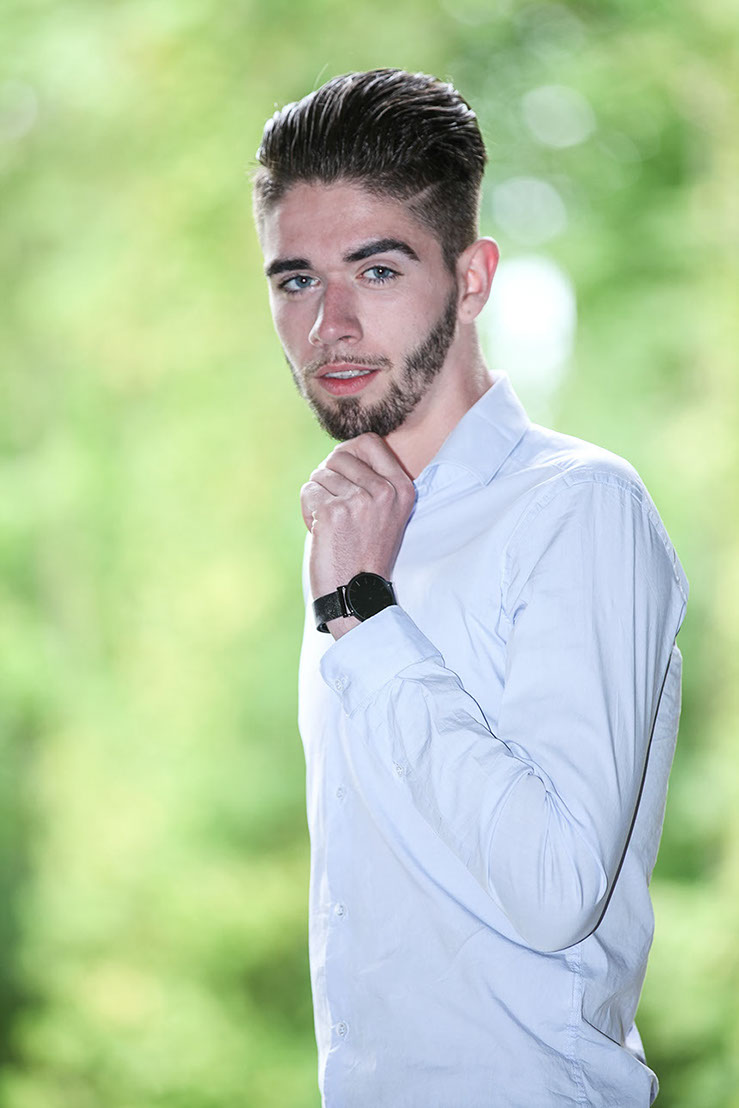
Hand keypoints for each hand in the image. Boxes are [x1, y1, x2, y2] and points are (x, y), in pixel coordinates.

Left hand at [300, 434, 415, 631]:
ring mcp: (360, 500)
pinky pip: (308, 491)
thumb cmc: (365, 553)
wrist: (357, 593)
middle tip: (334, 507)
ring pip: (319, 474)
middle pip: (339, 456)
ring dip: (317, 497)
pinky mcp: (334, 512)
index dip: (348, 453)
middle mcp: (385, 491)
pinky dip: (307, 511)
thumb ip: (373, 481)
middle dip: (327, 478)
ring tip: (330, 524)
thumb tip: (342, 451)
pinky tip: (320, 531)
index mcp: (402, 488)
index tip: (342, 475)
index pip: (369, 442)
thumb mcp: (385, 513)